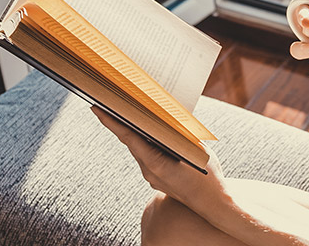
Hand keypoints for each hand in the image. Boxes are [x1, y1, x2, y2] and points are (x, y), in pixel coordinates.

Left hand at [91, 106, 225, 209]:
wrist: (212, 204)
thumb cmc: (207, 176)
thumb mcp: (196, 148)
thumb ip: (181, 132)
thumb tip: (170, 116)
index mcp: (155, 163)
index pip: (128, 137)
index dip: (111, 121)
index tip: (96, 107)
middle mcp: (148, 171)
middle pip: (131, 142)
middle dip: (121, 123)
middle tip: (110, 103)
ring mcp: (151, 177)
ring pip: (139, 149)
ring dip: (136, 133)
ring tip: (131, 114)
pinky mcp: (157, 179)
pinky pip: (148, 156)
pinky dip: (147, 143)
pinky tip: (152, 133)